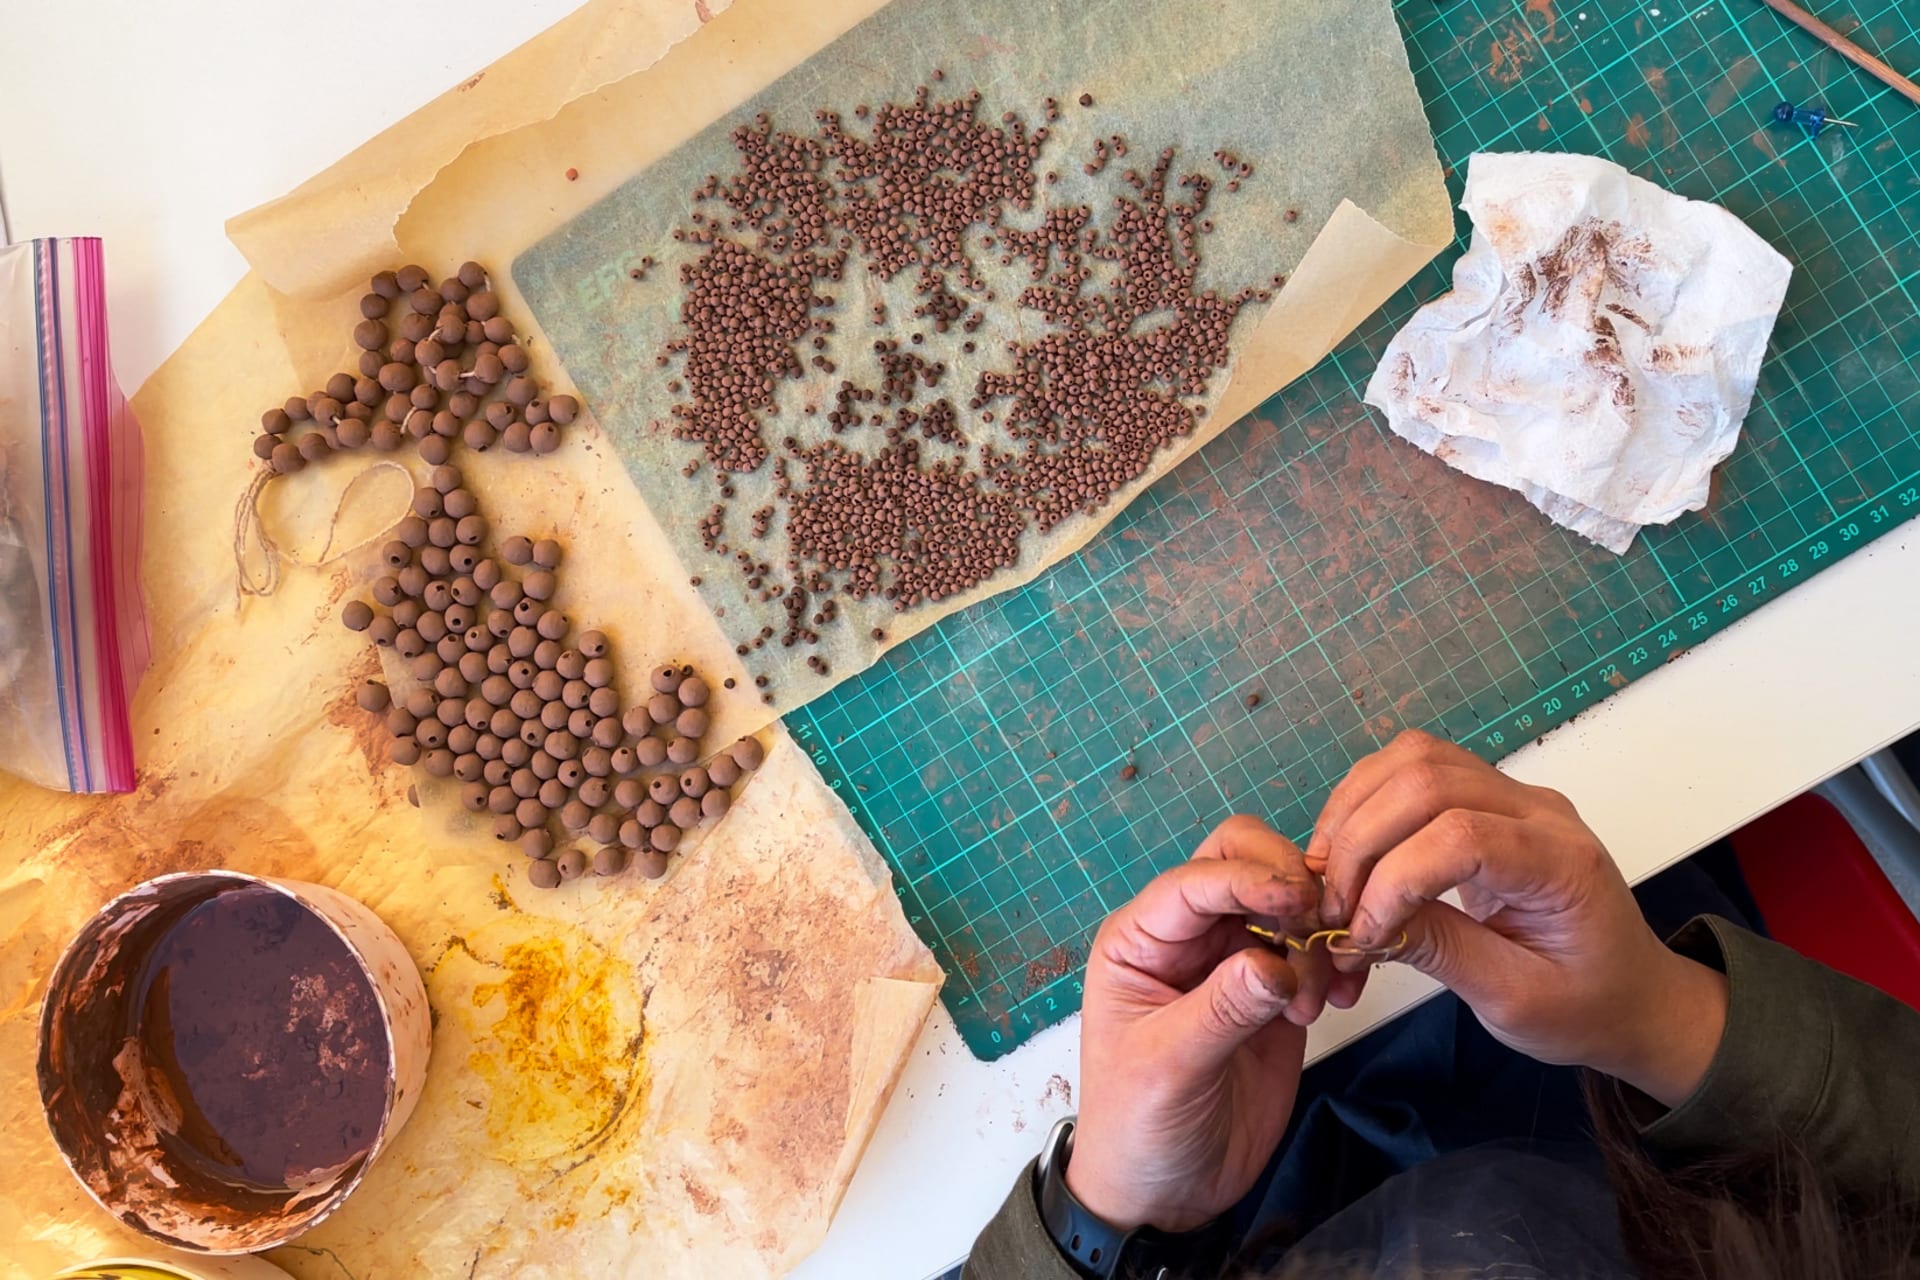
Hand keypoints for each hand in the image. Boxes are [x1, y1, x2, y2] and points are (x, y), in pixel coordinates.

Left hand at [1065, 816, 1332, 1232]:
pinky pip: (1313, 951)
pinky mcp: (1275, 994)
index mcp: (1140, 941)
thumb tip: (1274, 963)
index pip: (1194, 881)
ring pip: (1286, 905)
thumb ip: (1220, 1011)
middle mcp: (1186, 939)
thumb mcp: (1168, 1069)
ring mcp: (1233, 962)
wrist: (1167, 1194)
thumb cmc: (1139, 1127)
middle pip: (1241, 865)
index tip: (1295, 900)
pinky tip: (1338, 1000)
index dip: (1246, 878)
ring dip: (1314, 935)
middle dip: (1286, 886)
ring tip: (1316, 1002)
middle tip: (1317, 932)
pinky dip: (1334, 961)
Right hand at [1305, 730, 1727, 1107]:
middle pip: (1428, 779)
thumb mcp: (1515, 1001)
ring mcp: (1514, 794)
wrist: (1635, 995)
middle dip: (1361, 840)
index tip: (1359, 936)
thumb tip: (1360, 925)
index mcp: (1562, 863)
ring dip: (1355, 810)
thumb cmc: (1586, 1007)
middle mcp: (1539, 808)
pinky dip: (1368, 802)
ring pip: (1416, 758)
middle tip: (1329, 906)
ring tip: (1328, 875)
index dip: (1392, 881)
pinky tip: (1348, 851)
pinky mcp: (1489, 798)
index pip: (1459, 836)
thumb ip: (1441, 952)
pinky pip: (1417, 769)